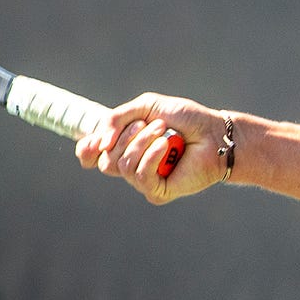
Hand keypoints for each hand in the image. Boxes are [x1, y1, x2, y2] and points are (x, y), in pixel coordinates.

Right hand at [76, 93, 224, 203]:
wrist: (214, 133)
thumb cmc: (185, 119)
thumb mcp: (147, 107)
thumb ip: (117, 118)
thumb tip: (99, 144)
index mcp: (124, 144)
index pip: (91, 155)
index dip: (86, 150)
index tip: (95, 141)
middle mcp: (130, 163)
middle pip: (104, 160)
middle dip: (126, 137)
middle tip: (153, 124)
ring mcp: (143, 179)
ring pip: (121, 166)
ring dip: (142, 143)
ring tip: (164, 132)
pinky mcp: (157, 191)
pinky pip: (140, 176)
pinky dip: (151, 157)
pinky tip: (166, 146)